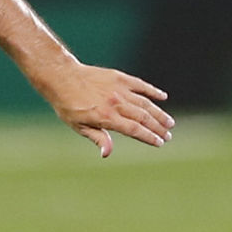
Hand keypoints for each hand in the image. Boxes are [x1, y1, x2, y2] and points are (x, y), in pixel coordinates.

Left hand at [36, 60, 172, 157]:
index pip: (134, 130)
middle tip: (168, 135)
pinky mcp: (119, 77)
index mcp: (106, 117)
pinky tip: (162, 97)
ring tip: (169, 122)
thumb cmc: (68, 105)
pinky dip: (152, 91)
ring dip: (159, 113)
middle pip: (143, 118)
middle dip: (158, 128)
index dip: (149, 137)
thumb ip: (97, 138)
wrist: (62, 77)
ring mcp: (119, 89)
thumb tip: (106, 154)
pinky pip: (140, 85)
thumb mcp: (78, 126)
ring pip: (145, 103)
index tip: (160, 143)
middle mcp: (116, 103)